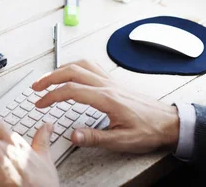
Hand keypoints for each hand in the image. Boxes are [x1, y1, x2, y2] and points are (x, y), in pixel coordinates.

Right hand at [31, 60, 178, 153]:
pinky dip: (76, 66)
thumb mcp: (122, 140)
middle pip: (72, 71)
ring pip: (81, 65)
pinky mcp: (114, 82)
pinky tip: (72, 72)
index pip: (71, 90)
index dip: (52, 96)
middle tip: (36, 87)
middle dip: (50, 77)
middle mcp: (107, 85)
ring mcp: (111, 81)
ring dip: (61, 69)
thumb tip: (73, 135)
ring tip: (49, 78)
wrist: (169, 122)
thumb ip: (95, 137)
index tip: (40, 103)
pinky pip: (91, 66)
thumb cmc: (149, 130)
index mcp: (106, 98)